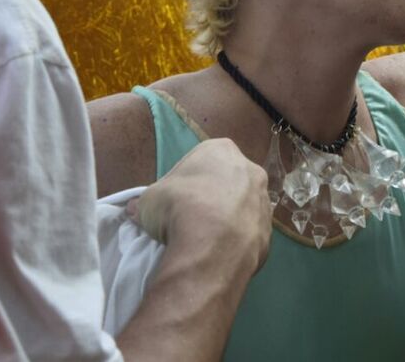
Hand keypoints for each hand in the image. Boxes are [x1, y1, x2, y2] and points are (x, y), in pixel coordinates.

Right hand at [133, 139, 270, 272]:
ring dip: (227, 220)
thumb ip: (146, 202)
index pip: (201, 161)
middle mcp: (250, 170)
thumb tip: (135, 210)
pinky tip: (219, 254)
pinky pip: (249, 234)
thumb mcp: (149, 200)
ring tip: (204, 241)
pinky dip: (236, 242)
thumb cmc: (178, 207)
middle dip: (211, 198)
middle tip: (188, 220)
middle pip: (227, 182)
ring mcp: (264, 201)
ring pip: (243, 208)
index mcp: (221, 150)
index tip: (173, 200)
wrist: (211, 244)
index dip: (184, 181)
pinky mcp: (269, 232)